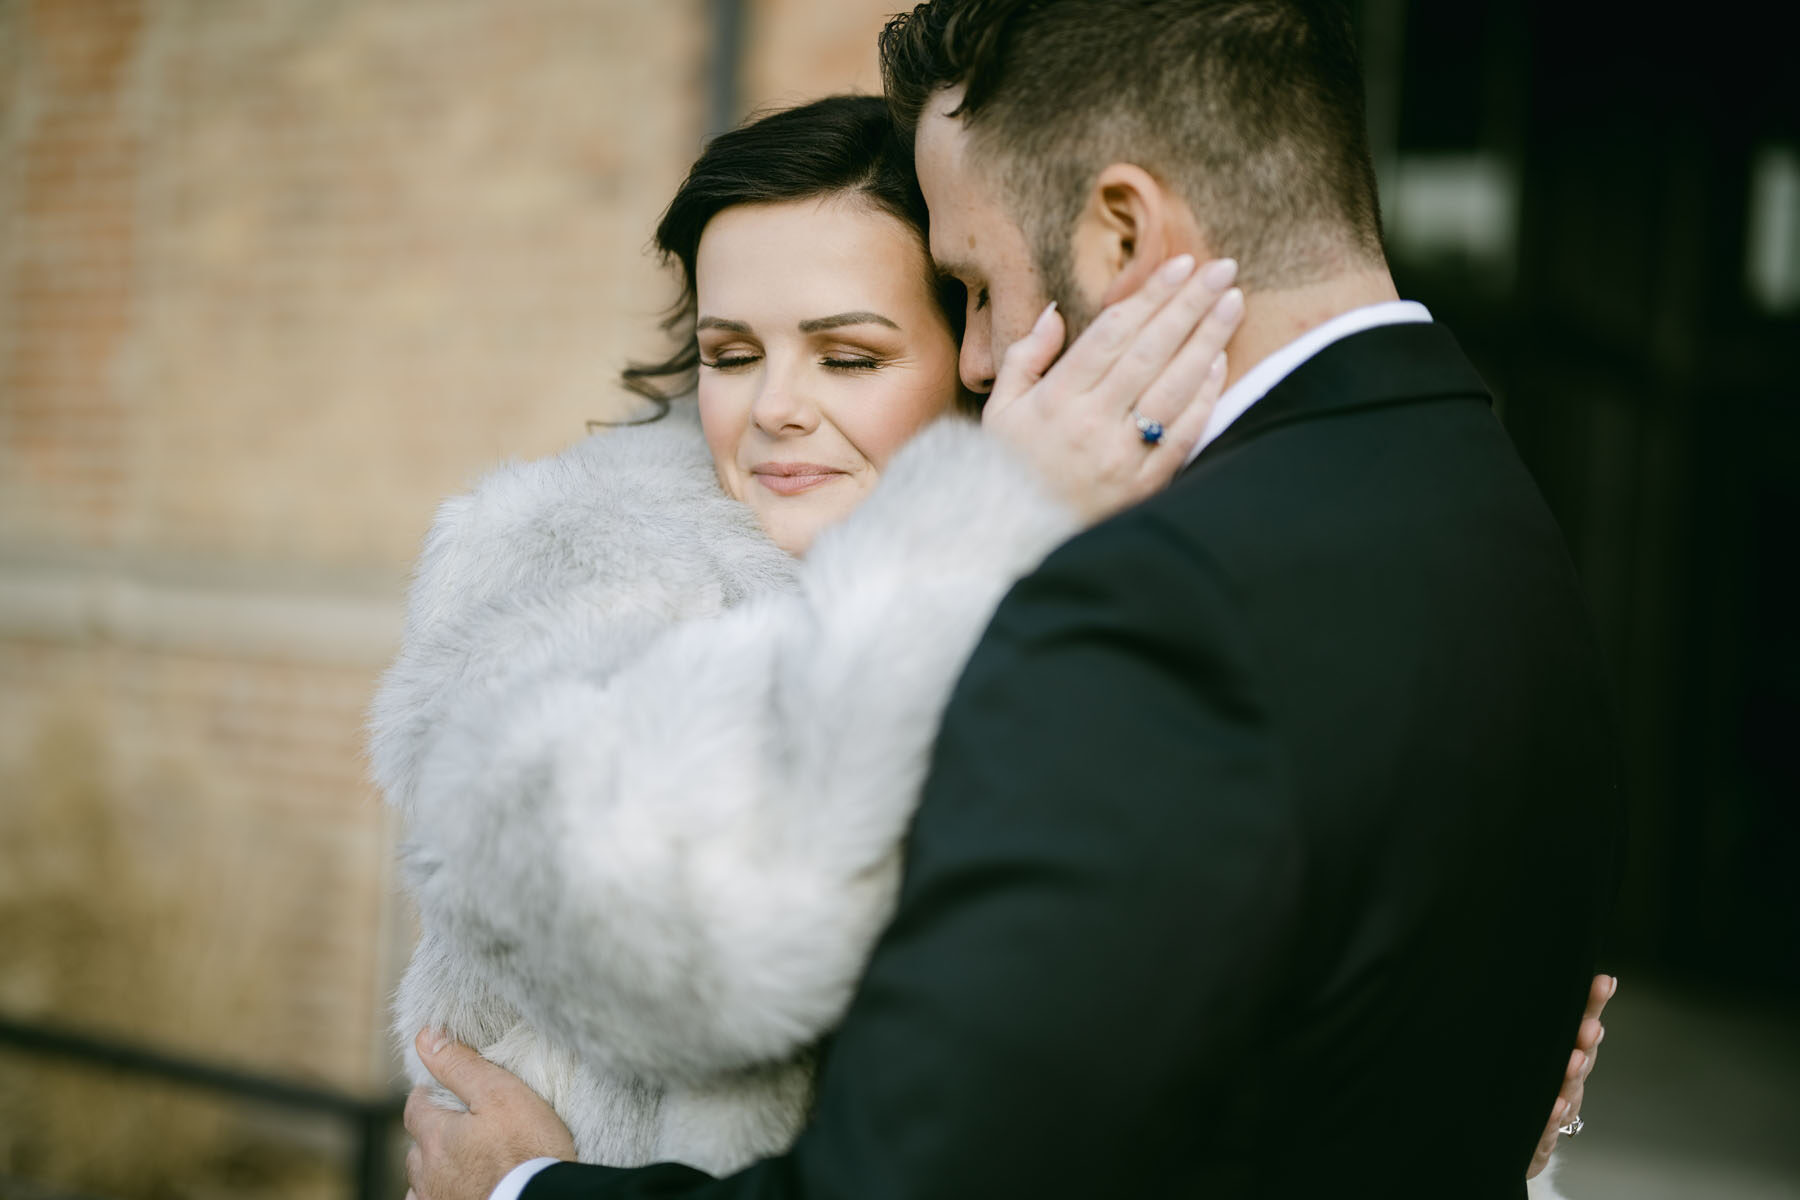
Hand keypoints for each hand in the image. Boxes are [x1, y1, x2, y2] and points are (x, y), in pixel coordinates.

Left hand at [404, 1029, 575, 1199]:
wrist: (542, 1199)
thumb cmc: (529, 1149)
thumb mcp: (501, 1094)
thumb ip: (460, 1065)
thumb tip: (426, 1036)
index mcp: (436, 1137)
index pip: (416, 1107)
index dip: (429, 1093)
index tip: (443, 1089)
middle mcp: (428, 1172)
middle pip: (417, 1146)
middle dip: (431, 1132)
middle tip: (459, 1123)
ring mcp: (437, 1199)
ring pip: (422, 1179)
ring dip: (434, 1167)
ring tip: (459, 1159)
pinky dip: (439, 1192)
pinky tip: (457, 1187)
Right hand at [982, 255, 1243, 525]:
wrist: (1012, 542)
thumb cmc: (1006, 469)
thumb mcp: (999, 411)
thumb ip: (1024, 358)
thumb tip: (1055, 313)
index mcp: (1055, 399)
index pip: (1112, 333)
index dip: (1149, 295)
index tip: (1180, 264)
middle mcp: (1090, 423)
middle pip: (1149, 351)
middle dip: (1189, 304)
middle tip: (1222, 269)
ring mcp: (1120, 456)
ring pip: (1172, 387)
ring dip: (1207, 341)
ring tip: (1232, 303)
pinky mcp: (1142, 486)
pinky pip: (1180, 436)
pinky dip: (1203, 398)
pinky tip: (1220, 363)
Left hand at [1526, 974, 1614, 1178]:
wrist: (1513, 1140)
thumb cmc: (1526, 1088)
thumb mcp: (1535, 1049)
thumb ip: (1546, 1021)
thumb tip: (1557, 976)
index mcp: (1564, 1054)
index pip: (1582, 1024)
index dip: (1593, 1004)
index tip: (1603, 983)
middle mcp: (1566, 1080)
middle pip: (1581, 1056)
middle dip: (1586, 1041)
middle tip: (1590, 1027)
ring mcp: (1557, 1108)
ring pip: (1568, 1091)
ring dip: (1572, 1075)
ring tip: (1574, 1061)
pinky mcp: (1540, 1136)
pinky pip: (1547, 1127)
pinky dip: (1551, 1117)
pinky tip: (1554, 1106)